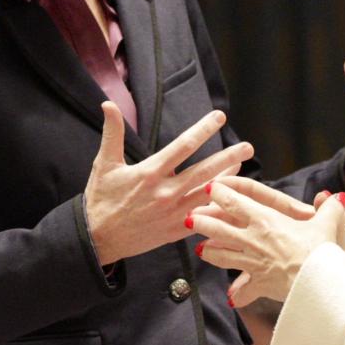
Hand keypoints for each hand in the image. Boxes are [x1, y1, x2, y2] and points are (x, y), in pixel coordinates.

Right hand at [85, 102, 253, 264]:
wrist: (97, 240)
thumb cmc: (101, 199)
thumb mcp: (104, 164)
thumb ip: (112, 133)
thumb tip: (108, 104)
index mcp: (150, 173)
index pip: (183, 146)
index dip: (202, 130)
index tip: (219, 117)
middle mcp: (165, 193)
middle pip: (203, 171)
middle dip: (227, 158)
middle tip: (247, 147)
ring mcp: (172, 214)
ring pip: (207, 195)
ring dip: (227, 180)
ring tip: (242, 166)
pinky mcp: (175, 231)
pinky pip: (203, 219)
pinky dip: (218, 208)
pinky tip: (230, 198)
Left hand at [189, 177, 344, 307]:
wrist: (320, 282)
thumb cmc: (321, 249)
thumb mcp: (327, 223)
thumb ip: (329, 208)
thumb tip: (335, 197)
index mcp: (265, 219)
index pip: (233, 202)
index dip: (219, 193)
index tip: (210, 188)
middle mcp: (253, 239)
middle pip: (217, 228)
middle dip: (201, 221)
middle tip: (189, 217)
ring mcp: (253, 262)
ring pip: (221, 255)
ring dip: (209, 251)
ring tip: (200, 249)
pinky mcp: (259, 283)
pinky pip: (244, 289)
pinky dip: (239, 294)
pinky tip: (233, 297)